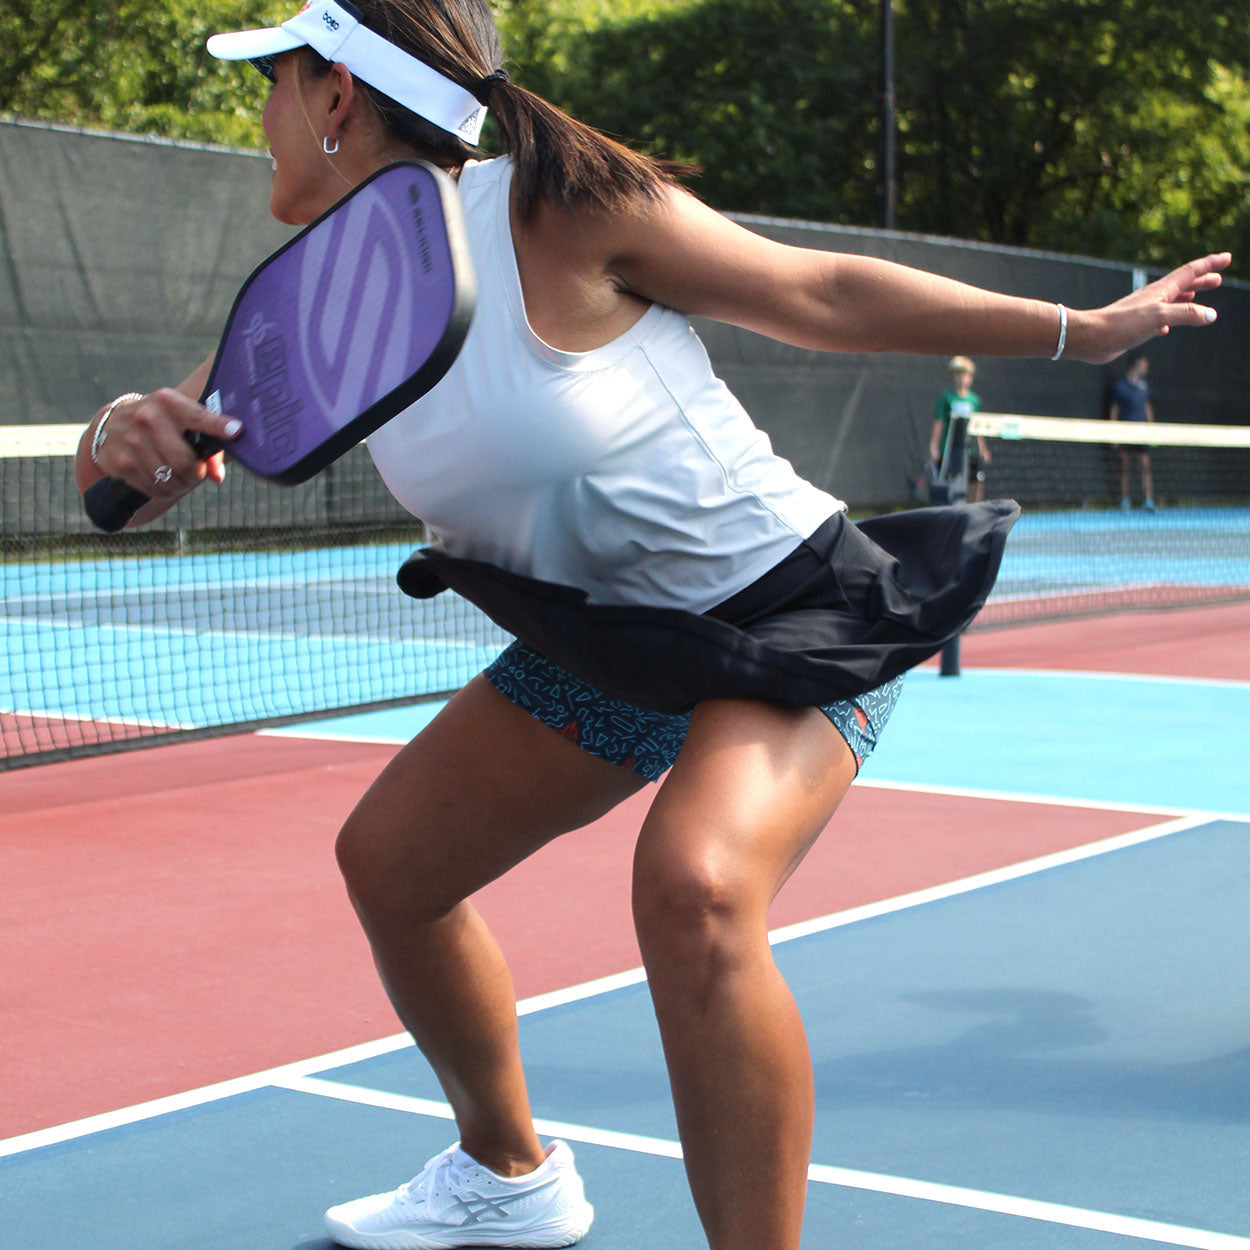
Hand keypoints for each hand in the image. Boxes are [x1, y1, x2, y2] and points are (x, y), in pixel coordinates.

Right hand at [93, 389, 242, 498]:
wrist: (108, 426)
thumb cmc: (158, 423)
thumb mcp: (179, 421)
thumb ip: (206, 445)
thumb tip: (217, 476)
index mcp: (167, 402)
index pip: (198, 416)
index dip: (219, 426)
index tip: (236, 431)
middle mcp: (147, 418)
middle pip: (185, 462)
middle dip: (196, 473)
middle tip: (197, 472)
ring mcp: (131, 441)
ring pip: (171, 478)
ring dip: (181, 484)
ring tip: (179, 476)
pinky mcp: (121, 463)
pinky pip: (154, 488)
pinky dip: (164, 490)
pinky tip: (162, 479)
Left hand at [1073, 253, 1229, 363]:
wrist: (1089, 337)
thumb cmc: (1122, 325)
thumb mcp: (1159, 317)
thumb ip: (1186, 315)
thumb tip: (1211, 315)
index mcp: (1160, 291)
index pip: (1190, 272)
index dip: (1210, 264)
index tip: (1227, 257)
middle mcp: (1152, 298)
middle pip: (1181, 285)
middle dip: (1201, 281)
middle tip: (1218, 279)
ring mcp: (1142, 312)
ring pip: (1169, 302)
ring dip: (1186, 299)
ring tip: (1197, 299)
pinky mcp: (1133, 327)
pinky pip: (1155, 320)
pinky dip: (1166, 321)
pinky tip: (1165, 329)